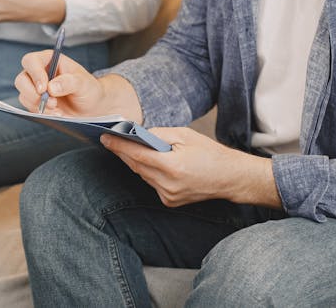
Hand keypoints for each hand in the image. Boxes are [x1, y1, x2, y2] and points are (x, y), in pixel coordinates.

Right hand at [14, 51, 102, 115]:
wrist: (91, 107)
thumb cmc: (88, 89)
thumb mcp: (84, 83)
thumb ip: (69, 82)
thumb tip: (51, 87)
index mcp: (49, 60)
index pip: (31, 61)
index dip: (34, 74)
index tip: (44, 89)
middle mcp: (39, 72)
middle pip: (21, 79)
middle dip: (34, 94)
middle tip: (52, 103)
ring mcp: (35, 88)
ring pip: (23, 95)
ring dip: (39, 105)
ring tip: (58, 110)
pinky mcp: (35, 102)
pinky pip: (29, 108)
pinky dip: (41, 113)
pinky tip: (56, 114)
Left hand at [100, 128, 280, 208]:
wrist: (230, 178)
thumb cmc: (210, 153)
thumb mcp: (185, 135)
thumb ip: (159, 134)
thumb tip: (138, 134)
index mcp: (173, 167)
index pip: (137, 155)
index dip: (119, 145)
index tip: (105, 137)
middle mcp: (168, 185)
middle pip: (136, 166)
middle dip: (123, 152)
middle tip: (111, 139)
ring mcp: (169, 196)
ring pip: (143, 175)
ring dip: (135, 162)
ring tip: (126, 148)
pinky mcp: (170, 202)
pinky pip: (152, 183)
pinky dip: (148, 172)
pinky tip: (149, 163)